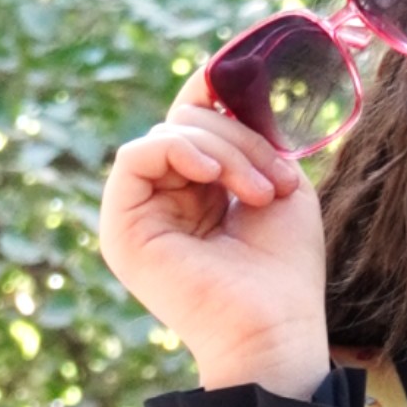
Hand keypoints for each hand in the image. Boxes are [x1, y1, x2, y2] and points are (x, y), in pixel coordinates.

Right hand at [95, 83, 330, 394]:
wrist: (275, 329)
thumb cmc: (285, 268)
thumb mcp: (276, 181)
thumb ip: (249, 132)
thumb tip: (219, 77)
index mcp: (198, 189)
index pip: (196, 118)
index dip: (218, 91)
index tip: (253, 81)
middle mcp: (165, 197)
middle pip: (188, 121)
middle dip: (240, 138)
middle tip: (276, 185)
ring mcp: (140, 211)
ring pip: (170, 134)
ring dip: (224, 151)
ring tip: (258, 194)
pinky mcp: (121, 225)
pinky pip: (137, 155)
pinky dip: (178, 151)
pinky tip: (212, 176)